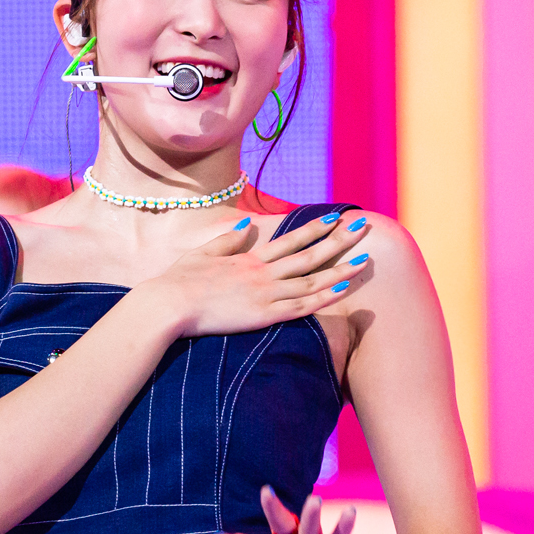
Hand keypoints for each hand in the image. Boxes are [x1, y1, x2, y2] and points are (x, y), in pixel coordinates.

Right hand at [142, 213, 372, 337]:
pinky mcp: (263, 315)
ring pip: (311, 280)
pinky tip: (342, 290)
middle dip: (338, 241)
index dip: (314, 229)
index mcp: (249, 258)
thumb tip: (244, 225)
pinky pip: (300, 306)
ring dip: (340, 270)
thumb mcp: (202, 253)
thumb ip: (226, 240)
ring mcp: (265, 293)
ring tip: (364, 261)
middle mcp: (263, 272)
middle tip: (362, 228)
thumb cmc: (179, 281)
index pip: (289, 240)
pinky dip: (323, 298)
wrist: (169, 304)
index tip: (334, 218)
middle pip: (309, 255)